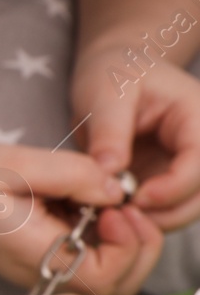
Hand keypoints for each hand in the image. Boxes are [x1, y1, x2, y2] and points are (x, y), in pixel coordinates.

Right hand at [0, 141, 159, 294]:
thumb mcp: (17, 162)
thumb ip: (74, 174)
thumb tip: (117, 191)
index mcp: (30, 253)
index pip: (104, 277)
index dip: (128, 246)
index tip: (116, 207)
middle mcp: (34, 274)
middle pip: (112, 287)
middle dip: (135, 248)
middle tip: (121, 206)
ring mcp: (35, 272)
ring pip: (102, 276)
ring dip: (118, 241)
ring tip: (99, 201)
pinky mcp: (35, 263)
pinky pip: (81, 263)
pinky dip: (98, 237)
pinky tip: (79, 206)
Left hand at [72, 46, 199, 230]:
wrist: (112, 76)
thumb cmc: (113, 74)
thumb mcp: (105, 93)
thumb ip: (109, 131)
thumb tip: (110, 170)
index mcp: (197, 116)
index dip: (175, 187)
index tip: (136, 199)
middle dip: (167, 212)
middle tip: (122, 217)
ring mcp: (186, 165)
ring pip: (188, 208)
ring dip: (155, 220)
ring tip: (115, 217)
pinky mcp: (168, 181)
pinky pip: (166, 210)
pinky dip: (144, 218)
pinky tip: (115, 215)